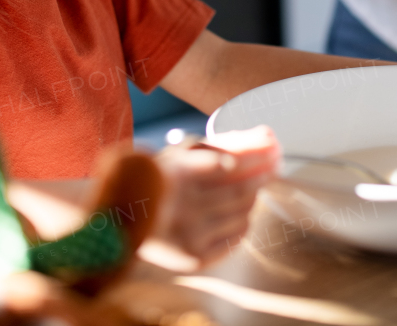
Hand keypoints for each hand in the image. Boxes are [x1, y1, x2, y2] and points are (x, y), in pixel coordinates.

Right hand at [152, 126, 279, 264]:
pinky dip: (243, 226)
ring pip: (240, 215)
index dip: (255, 157)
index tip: (271, 148)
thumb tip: (259, 137)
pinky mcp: (193, 258)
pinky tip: (243, 217)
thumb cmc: (157, 183)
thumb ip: (211, 149)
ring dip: (252, 201)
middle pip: (239, 191)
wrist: (123, 222)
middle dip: (261, 177)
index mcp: (176, 174)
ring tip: (253, 192)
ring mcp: (190, 234)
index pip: (230, 163)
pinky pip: (233, 241)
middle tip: (272, 169)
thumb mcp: (176, 156)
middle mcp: (183, 205)